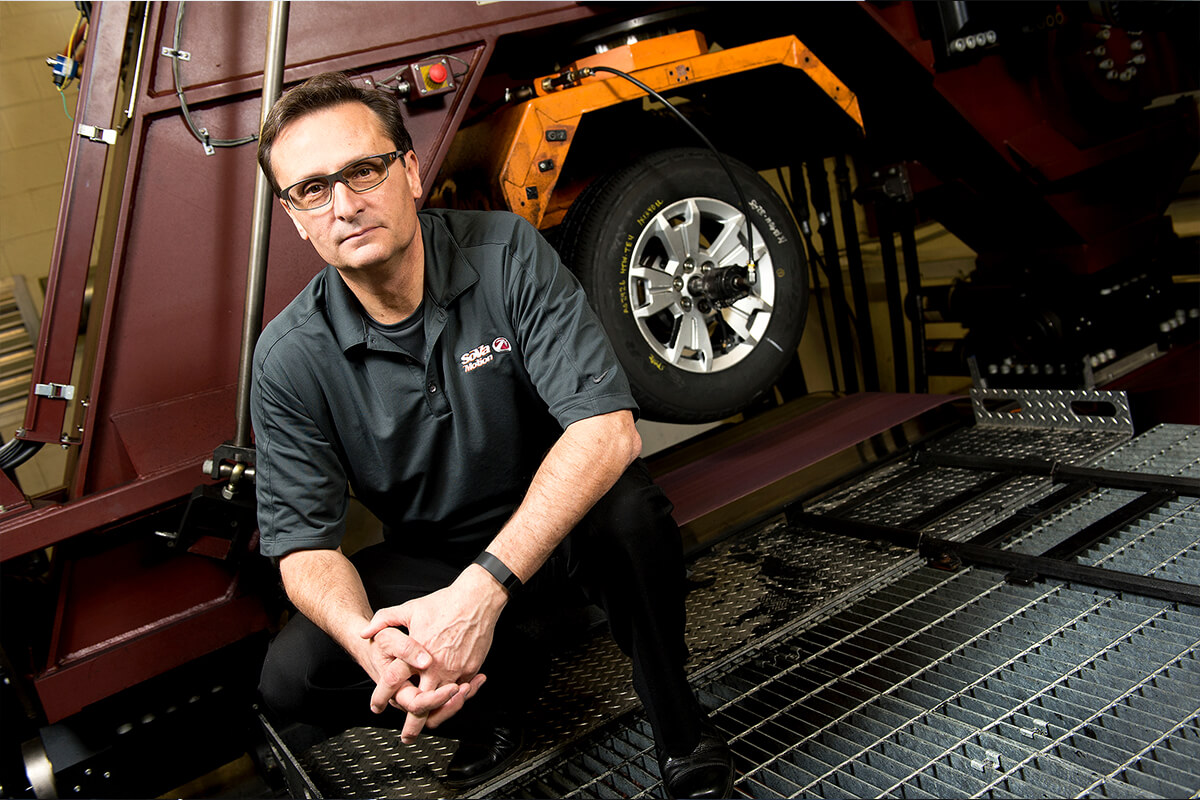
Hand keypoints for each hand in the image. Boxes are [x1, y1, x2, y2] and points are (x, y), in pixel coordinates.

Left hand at [361, 566, 507, 740]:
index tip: (377, 706)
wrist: (476, 599)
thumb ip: (383, 620)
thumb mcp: (409, 609)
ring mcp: (455, 671)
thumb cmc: (444, 603)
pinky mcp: (470, 670)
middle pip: (420, 706)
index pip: (394, 683)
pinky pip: (462, 692)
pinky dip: (457, 699)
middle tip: (407, 736)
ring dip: (437, 716)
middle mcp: (435, 668)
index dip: (382, 697)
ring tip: (429, 723)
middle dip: (412, 726)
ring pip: (444, 705)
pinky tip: (452, 699)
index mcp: (416, 655)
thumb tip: (364, 632)